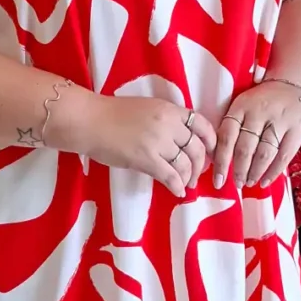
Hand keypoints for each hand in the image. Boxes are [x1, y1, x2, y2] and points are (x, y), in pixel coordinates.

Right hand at [75, 95, 217, 198]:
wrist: (90, 121)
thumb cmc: (112, 114)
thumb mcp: (146, 108)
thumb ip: (165, 120)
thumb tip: (180, 139)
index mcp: (169, 109)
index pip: (201, 124)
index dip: (211, 140)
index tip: (211, 151)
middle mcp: (168, 124)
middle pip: (196, 148)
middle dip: (200, 165)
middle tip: (196, 174)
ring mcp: (158, 142)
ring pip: (185, 164)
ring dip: (189, 178)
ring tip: (185, 185)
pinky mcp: (146, 159)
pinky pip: (170, 176)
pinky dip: (177, 186)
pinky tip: (177, 192)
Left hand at [212, 81, 300, 189]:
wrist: (294, 83)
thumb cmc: (262, 101)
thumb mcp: (243, 106)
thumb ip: (233, 127)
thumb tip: (218, 159)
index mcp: (241, 107)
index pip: (226, 137)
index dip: (221, 161)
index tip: (217, 180)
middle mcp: (259, 113)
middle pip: (245, 148)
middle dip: (239, 170)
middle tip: (236, 183)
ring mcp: (279, 121)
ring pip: (264, 154)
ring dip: (254, 173)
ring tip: (249, 182)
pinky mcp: (297, 129)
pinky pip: (284, 156)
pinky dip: (273, 172)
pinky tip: (265, 181)